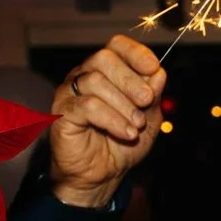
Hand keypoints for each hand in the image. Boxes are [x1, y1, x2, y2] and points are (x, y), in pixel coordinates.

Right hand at [49, 37, 163, 207]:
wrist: (104, 174)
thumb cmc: (122, 143)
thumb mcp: (148, 118)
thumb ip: (153, 95)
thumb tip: (158, 73)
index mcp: (106, 73)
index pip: (116, 46)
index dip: (135, 53)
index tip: (153, 68)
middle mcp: (84, 77)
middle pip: (103, 58)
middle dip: (130, 80)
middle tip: (147, 100)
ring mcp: (70, 93)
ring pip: (94, 81)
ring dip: (123, 104)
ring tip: (136, 126)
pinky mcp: (62, 112)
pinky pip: (87, 106)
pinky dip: (112, 119)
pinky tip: (126, 133)